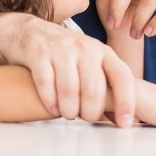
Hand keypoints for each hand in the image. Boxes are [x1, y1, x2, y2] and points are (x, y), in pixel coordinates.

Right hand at [0, 14, 135, 125]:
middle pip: (94, 89)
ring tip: (68, 113)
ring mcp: (61, 49)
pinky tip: (53, 107)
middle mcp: (84, 47)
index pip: (122, 75)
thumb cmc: (65, 54)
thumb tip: (120, 119)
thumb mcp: (90, 62)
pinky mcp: (39, 54)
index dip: (126, 101)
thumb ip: (106, 86)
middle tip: (85, 117)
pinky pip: (46, 85)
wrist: (29, 32)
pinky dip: (50, 103)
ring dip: (69, 110)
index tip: (124, 123)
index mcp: (102, 51)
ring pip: (69, 90)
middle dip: (90, 112)